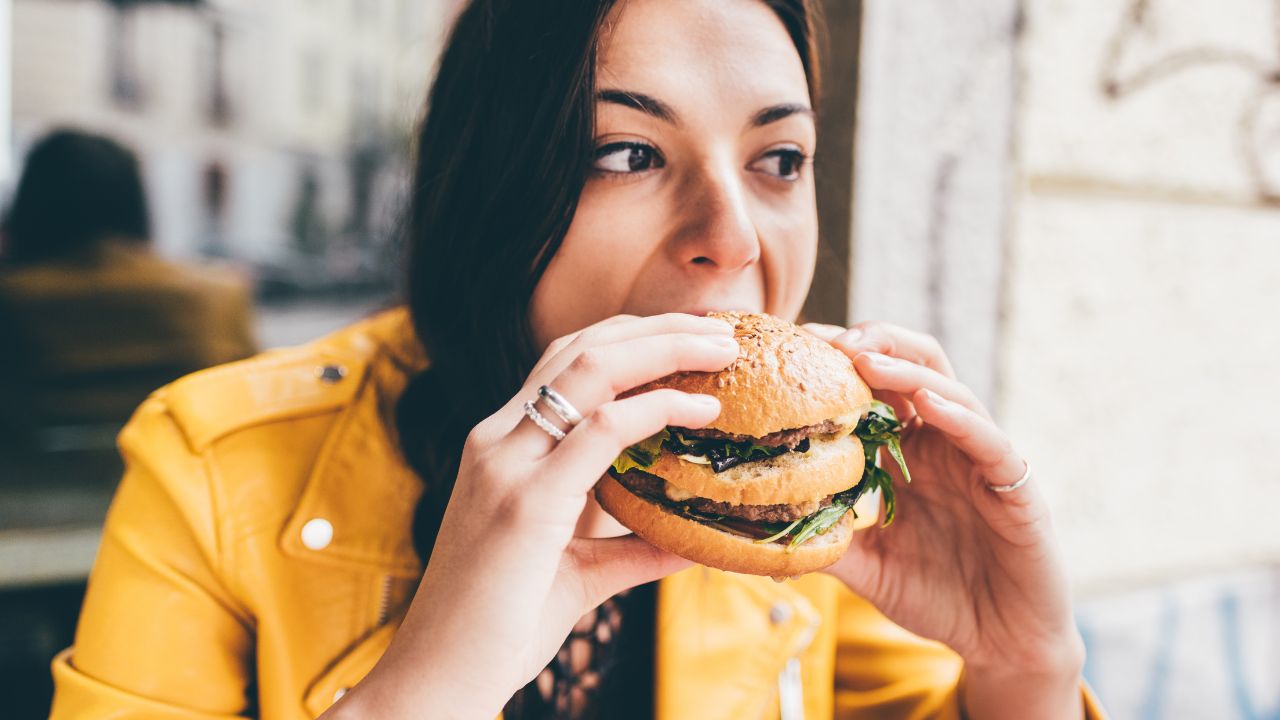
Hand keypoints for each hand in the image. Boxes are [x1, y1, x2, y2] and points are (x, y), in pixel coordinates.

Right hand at [329, 314, 737, 719]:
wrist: (440, 678)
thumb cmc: (501, 628)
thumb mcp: (578, 573)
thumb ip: (632, 549)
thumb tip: (694, 541)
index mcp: (502, 448)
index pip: (566, 362)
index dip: (631, 337)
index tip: (691, 337)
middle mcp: (498, 442)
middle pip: (583, 347)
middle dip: (658, 327)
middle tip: (723, 329)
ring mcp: (507, 465)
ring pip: (592, 368)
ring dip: (666, 348)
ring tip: (723, 349)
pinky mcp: (526, 502)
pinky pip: (601, 430)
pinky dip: (658, 409)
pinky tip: (701, 412)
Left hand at [804, 321, 1085, 718]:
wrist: (1002, 642)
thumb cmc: (939, 597)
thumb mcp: (868, 568)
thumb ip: (828, 543)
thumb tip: (763, 533)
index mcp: (909, 454)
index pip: (875, 389)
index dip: (840, 364)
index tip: (796, 347)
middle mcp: (944, 445)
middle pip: (915, 367)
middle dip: (874, 342)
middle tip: (829, 339)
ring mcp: (980, 460)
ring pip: (949, 391)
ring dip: (906, 370)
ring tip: (866, 358)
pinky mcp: (1015, 485)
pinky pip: (988, 441)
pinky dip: (958, 417)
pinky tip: (927, 404)